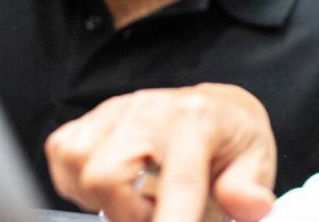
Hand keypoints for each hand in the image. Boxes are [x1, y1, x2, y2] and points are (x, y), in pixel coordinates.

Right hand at [45, 83, 277, 221]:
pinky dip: (78, 180)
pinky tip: (112, 187)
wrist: (215, 108)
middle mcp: (150, 110)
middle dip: (127, 215)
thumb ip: (248, 188)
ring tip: (136, 200)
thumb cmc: (232, 139)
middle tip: (155, 215)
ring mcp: (117, 109)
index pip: (177, 183)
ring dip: (102, 199)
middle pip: (107, 176)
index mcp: (197, 121)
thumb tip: (250, 206)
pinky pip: (62, 152)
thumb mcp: (255, 161)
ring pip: (79, 165)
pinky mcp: (93, 116)